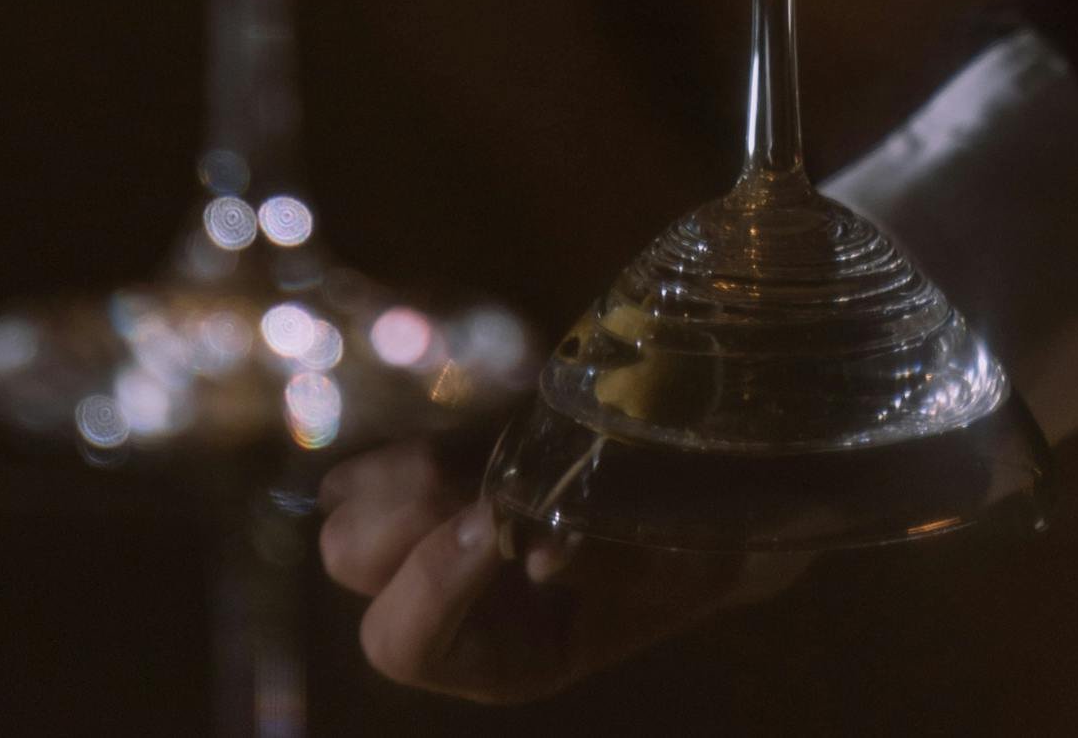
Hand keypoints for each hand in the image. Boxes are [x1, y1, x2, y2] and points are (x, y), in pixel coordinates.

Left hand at [318, 440, 803, 702]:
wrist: (726, 490)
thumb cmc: (710, 540)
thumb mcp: (686, 562)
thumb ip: (617, 563)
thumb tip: (542, 556)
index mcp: (504, 656)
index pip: (404, 640)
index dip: (433, 576)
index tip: (499, 515)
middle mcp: (455, 606)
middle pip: (352, 567)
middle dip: (403, 516)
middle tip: (486, 476)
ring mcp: (442, 534)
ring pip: (350, 512)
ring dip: (400, 474)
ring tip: (474, 449)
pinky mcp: (453, 468)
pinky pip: (384, 456)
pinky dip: (409, 438)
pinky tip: (469, 421)